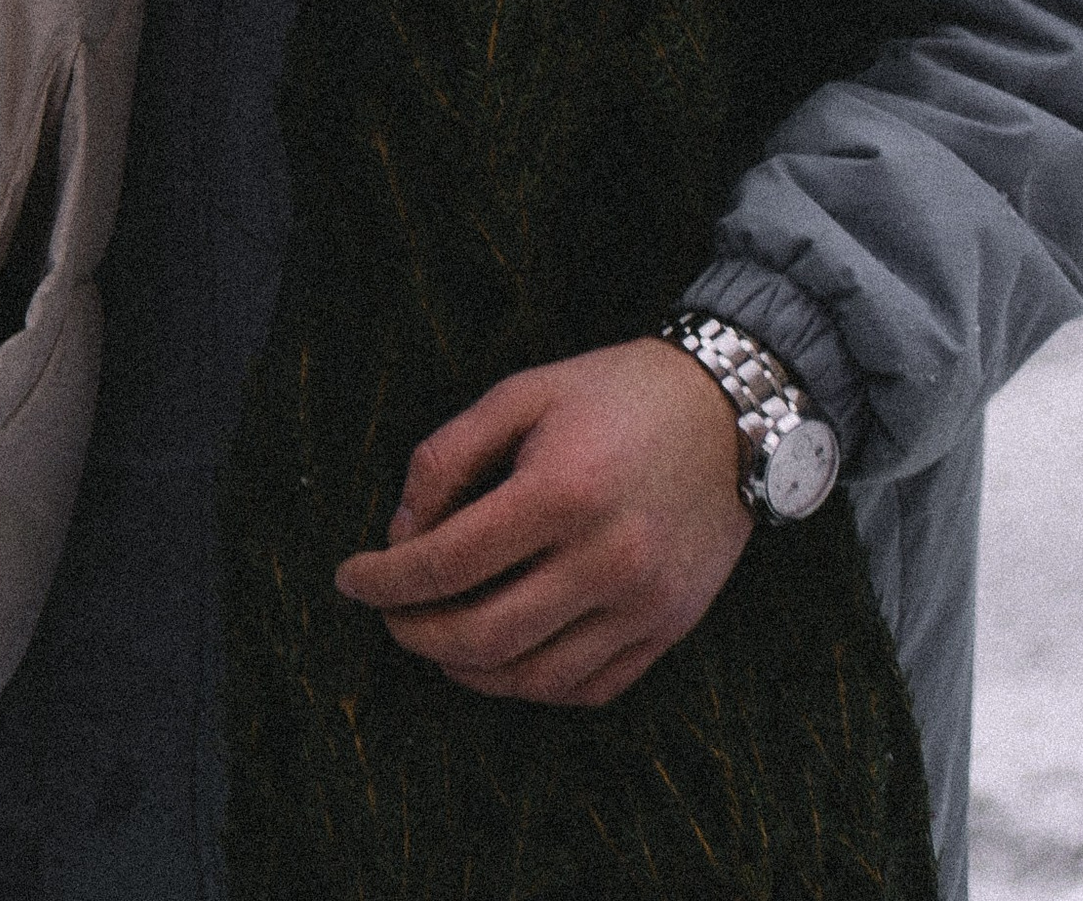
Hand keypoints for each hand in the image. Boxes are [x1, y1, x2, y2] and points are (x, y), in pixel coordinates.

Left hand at [334, 339, 750, 710]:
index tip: (350, 579)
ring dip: (468, 671)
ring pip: (533, 678)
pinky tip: (504, 658)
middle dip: (416, 633)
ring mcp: (643, 603)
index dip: (386, 579)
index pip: (447, 562)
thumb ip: (449, 456)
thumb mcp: (522, 392)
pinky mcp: (670, 628)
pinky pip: (588, 688)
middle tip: (389, 616)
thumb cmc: (616, 393)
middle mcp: (605, 558)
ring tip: (437, 641)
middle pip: (483, 635)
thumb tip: (402, 531)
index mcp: (561, 490)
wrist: (732, 410)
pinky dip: (532, 686)